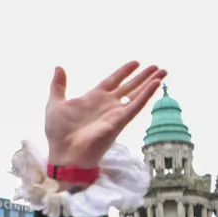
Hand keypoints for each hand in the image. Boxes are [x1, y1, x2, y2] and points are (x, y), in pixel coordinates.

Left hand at [44, 61, 165, 170]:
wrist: (64, 153)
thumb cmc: (58, 133)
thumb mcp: (55, 103)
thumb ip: (58, 85)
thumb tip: (58, 67)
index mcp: (93, 99)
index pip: (113, 81)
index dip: (124, 72)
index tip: (135, 63)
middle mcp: (107, 105)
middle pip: (129, 86)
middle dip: (143, 77)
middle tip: (156, 67)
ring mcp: (114, 113)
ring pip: (136, 94)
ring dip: (150, 83)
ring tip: (162, 72)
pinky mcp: (119, 122)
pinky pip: (135, 106)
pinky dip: (146, 95)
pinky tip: (155, 85)